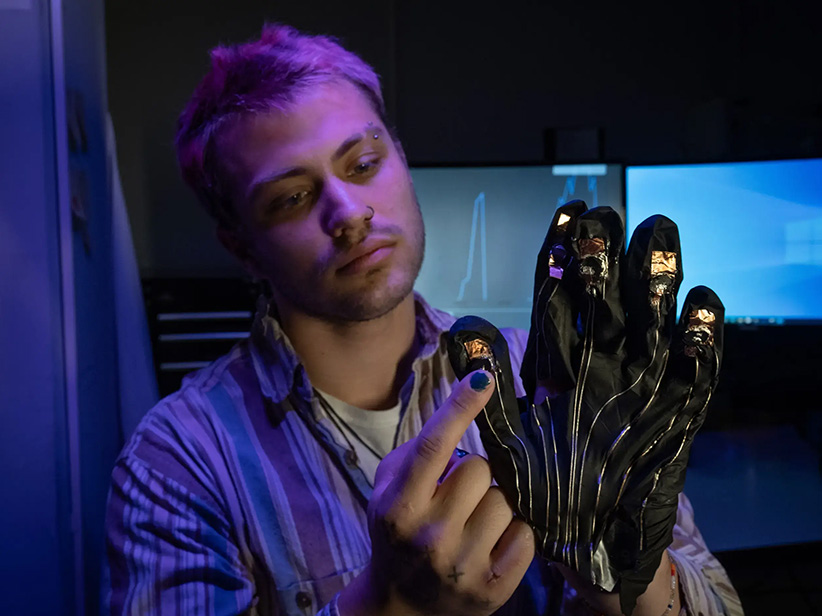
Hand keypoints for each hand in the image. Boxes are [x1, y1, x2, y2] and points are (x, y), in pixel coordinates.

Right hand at [338, 370, 534, 615]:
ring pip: (506, 502)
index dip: (459, 407)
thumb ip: (418, 452)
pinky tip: (492, 543)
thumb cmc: (397, 530)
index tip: (483, 377)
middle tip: (459, 494)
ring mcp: (462, 565)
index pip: (433, 447)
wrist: (401, 605)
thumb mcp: (389, 489)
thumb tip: (463, 411)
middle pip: (479, 470)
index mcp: (398, 505)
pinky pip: (526, 535)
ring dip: (494, 505)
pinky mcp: (492, 590)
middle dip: (474, 475)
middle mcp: (428, 536)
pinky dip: (514, 534)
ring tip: (473, 522)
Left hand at [446, 201, 722, 614]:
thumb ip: (492, 386)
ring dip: (652, 281)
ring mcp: (641, 385)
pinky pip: (694, 372)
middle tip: (607, 218)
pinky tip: (699, 305)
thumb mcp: (510, 436)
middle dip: (607, 256)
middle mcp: (601, 365)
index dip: (563, 255)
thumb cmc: (543, 489)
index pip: (559, 296)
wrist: (586, 539)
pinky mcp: (676, 413)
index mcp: (559, 365)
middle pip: (606, 298)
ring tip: (655, 237)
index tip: (567, 213)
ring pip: (650, 321)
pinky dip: (699, 341)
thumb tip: (462, 330)